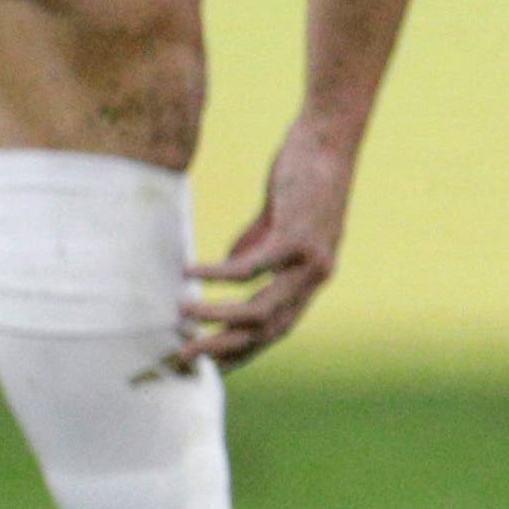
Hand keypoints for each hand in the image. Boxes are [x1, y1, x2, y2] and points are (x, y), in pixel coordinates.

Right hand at [185, 114, 359, 370]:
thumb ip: (256, 247)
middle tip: (184, 356)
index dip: (244, 352)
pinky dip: (215, 275)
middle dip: (223, 348)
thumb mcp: (277, 222)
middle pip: (267, 330)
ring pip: (257, 308)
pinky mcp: (296, 237)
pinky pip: (248, 268)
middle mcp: (315, 278)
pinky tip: (188, 273)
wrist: (328, 141)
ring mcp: (309, 261)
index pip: (277, 329)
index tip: (210, 368)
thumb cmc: (301, 179)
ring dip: (215, 316)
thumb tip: (227, 269)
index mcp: (310, 279)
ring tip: (179, 316)